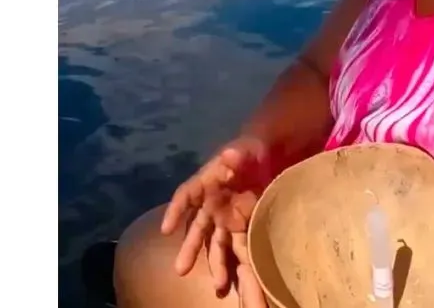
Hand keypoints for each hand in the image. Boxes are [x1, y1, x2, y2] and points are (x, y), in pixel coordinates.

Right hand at [161, 136, 272, 289]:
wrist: (267, 159)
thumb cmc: (251, 150)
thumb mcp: (248, 148)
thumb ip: (238, 153)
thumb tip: (229, 155)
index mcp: (207, 181)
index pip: (186, 195)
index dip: (175, 210)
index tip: (166, 229)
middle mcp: (211, 202)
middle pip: (198, 227)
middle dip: (190, 248)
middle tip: (180, 270)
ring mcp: (225, 216)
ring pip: (217, 242)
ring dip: (216, 263)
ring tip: (218, 286)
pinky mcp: (241, 226)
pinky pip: (238, 244)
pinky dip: (237, 261)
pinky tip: (239, 278)